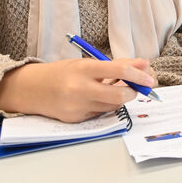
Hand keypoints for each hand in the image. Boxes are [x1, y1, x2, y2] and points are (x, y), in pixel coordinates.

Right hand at [0, 57, 156, 122]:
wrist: (31, 89)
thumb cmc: (63, 73)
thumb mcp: (88, 62)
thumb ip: (118, 65)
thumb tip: (145, 64)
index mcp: (84, 69)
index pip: (119, 71)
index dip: (139, 75)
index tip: (150, 77)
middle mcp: (80, 89)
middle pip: (119, 96)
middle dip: (135, 92)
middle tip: (139, 88)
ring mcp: (77, 107)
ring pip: (113, 106)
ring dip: (121, 99)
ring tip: (114, 89)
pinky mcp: (75, 120)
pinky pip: (101, 114)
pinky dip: (106, 106)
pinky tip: (97, 99)